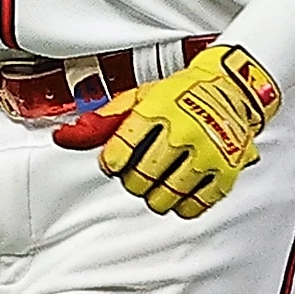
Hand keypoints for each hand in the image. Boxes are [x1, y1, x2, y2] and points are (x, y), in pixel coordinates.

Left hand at [55, 44, 279, 218]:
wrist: (230, 88)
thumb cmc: (179, 93)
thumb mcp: (138, 97)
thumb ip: (102, 121)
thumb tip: (64, 137)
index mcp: (157, 109)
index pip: (121, 149)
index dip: (112, 162)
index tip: (114, 163)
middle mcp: (183, 130)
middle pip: (142, 177)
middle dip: (133, 180)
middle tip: (136, 173)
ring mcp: (208, 152)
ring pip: (167, 195)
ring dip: (155, 195)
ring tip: (156, 182)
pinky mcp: (227, 170)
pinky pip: (197, 204)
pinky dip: (182, 206)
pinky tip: (177, 194)